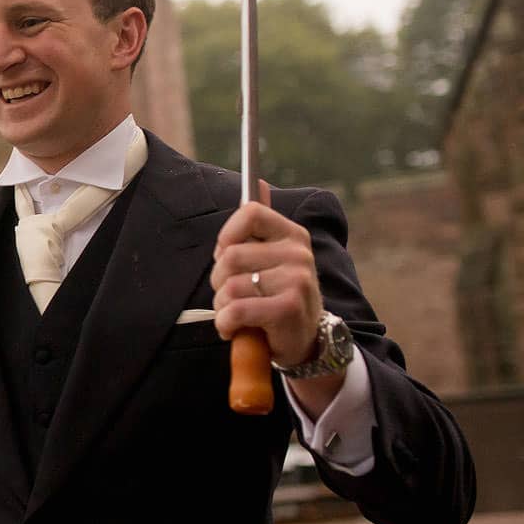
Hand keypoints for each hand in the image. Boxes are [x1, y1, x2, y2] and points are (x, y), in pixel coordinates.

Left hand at [210, 181, 321, 369]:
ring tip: (238, 313)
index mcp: (291, 234)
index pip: (250, 213)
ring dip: (222, 306)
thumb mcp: (272, 257)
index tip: (226, 255)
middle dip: (219, 281)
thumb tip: (256, 181)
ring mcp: (296, 280)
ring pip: (229, 286)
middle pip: (230, 255)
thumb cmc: (277, 295)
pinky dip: (225, 324)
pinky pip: (235, 310)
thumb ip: (261, 223)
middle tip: (233, 294)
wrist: (304, 342)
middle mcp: (298, 253)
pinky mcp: (289, 308)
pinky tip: (236, 329)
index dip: (227, 236)